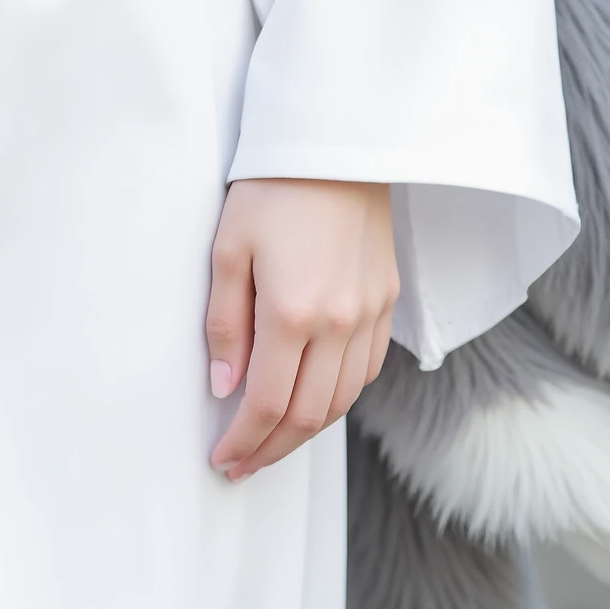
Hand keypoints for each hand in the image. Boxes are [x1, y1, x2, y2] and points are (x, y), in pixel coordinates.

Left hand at [205, 179, 397, 481]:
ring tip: (273, 441)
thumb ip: (226, 323)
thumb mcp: (228, 249)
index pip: (268, 403)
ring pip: (342, 401)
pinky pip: (366, 371)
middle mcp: (339, 323)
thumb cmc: (271, 188)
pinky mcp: (387, 301)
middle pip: (309, 416)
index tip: (222, 459)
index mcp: (293, 312)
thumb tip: (225, 387)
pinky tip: (315, 399)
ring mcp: (369, 314)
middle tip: (243, 465)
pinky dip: (339, 397)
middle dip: (272, 449)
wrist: (336, 144)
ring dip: (307, 432)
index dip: (244, 441)